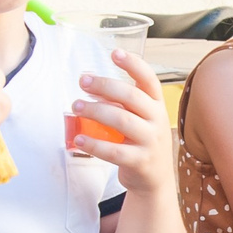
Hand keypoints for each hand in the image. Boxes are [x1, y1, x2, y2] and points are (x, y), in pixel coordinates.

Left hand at [69, 48, 176, 193]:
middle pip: (131, 96)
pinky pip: (114, 151)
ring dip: (95, 110)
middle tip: (83, 81)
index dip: (133, 64)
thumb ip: (119, 103)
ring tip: (76, 106)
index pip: (149, 79)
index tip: (114, 53)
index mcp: (157, 105)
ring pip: (122, 120)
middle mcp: (157, 120)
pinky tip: (79, 139)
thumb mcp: (140, 119)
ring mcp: (150, 141)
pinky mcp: (140, 162)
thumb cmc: (142, 143)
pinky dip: (94, 145)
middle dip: (104, 85)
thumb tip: (91, 87)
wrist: (155, 179)